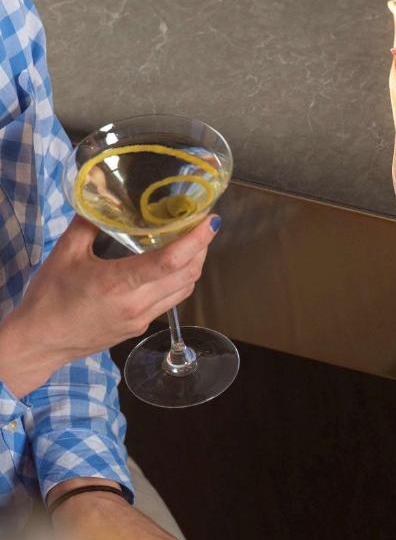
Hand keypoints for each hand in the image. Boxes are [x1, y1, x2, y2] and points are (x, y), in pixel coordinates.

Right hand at [0, 214, 218, 396]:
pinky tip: (173, 267)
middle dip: (202, 248)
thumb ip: (88, 224)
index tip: (211, 222)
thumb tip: (102, 197)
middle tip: (203, 226)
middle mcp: (137, 304)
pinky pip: (171, 301)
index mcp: (119, 284)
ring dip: (194, 266)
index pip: (171, 260)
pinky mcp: (141, 327)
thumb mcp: (64, 254)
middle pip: (188, 274)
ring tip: (193, 243)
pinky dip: (180, 281)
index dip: (197, 240)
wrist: (40, 342)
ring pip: (184, 290)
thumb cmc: (49, 298)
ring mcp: (142, 318)